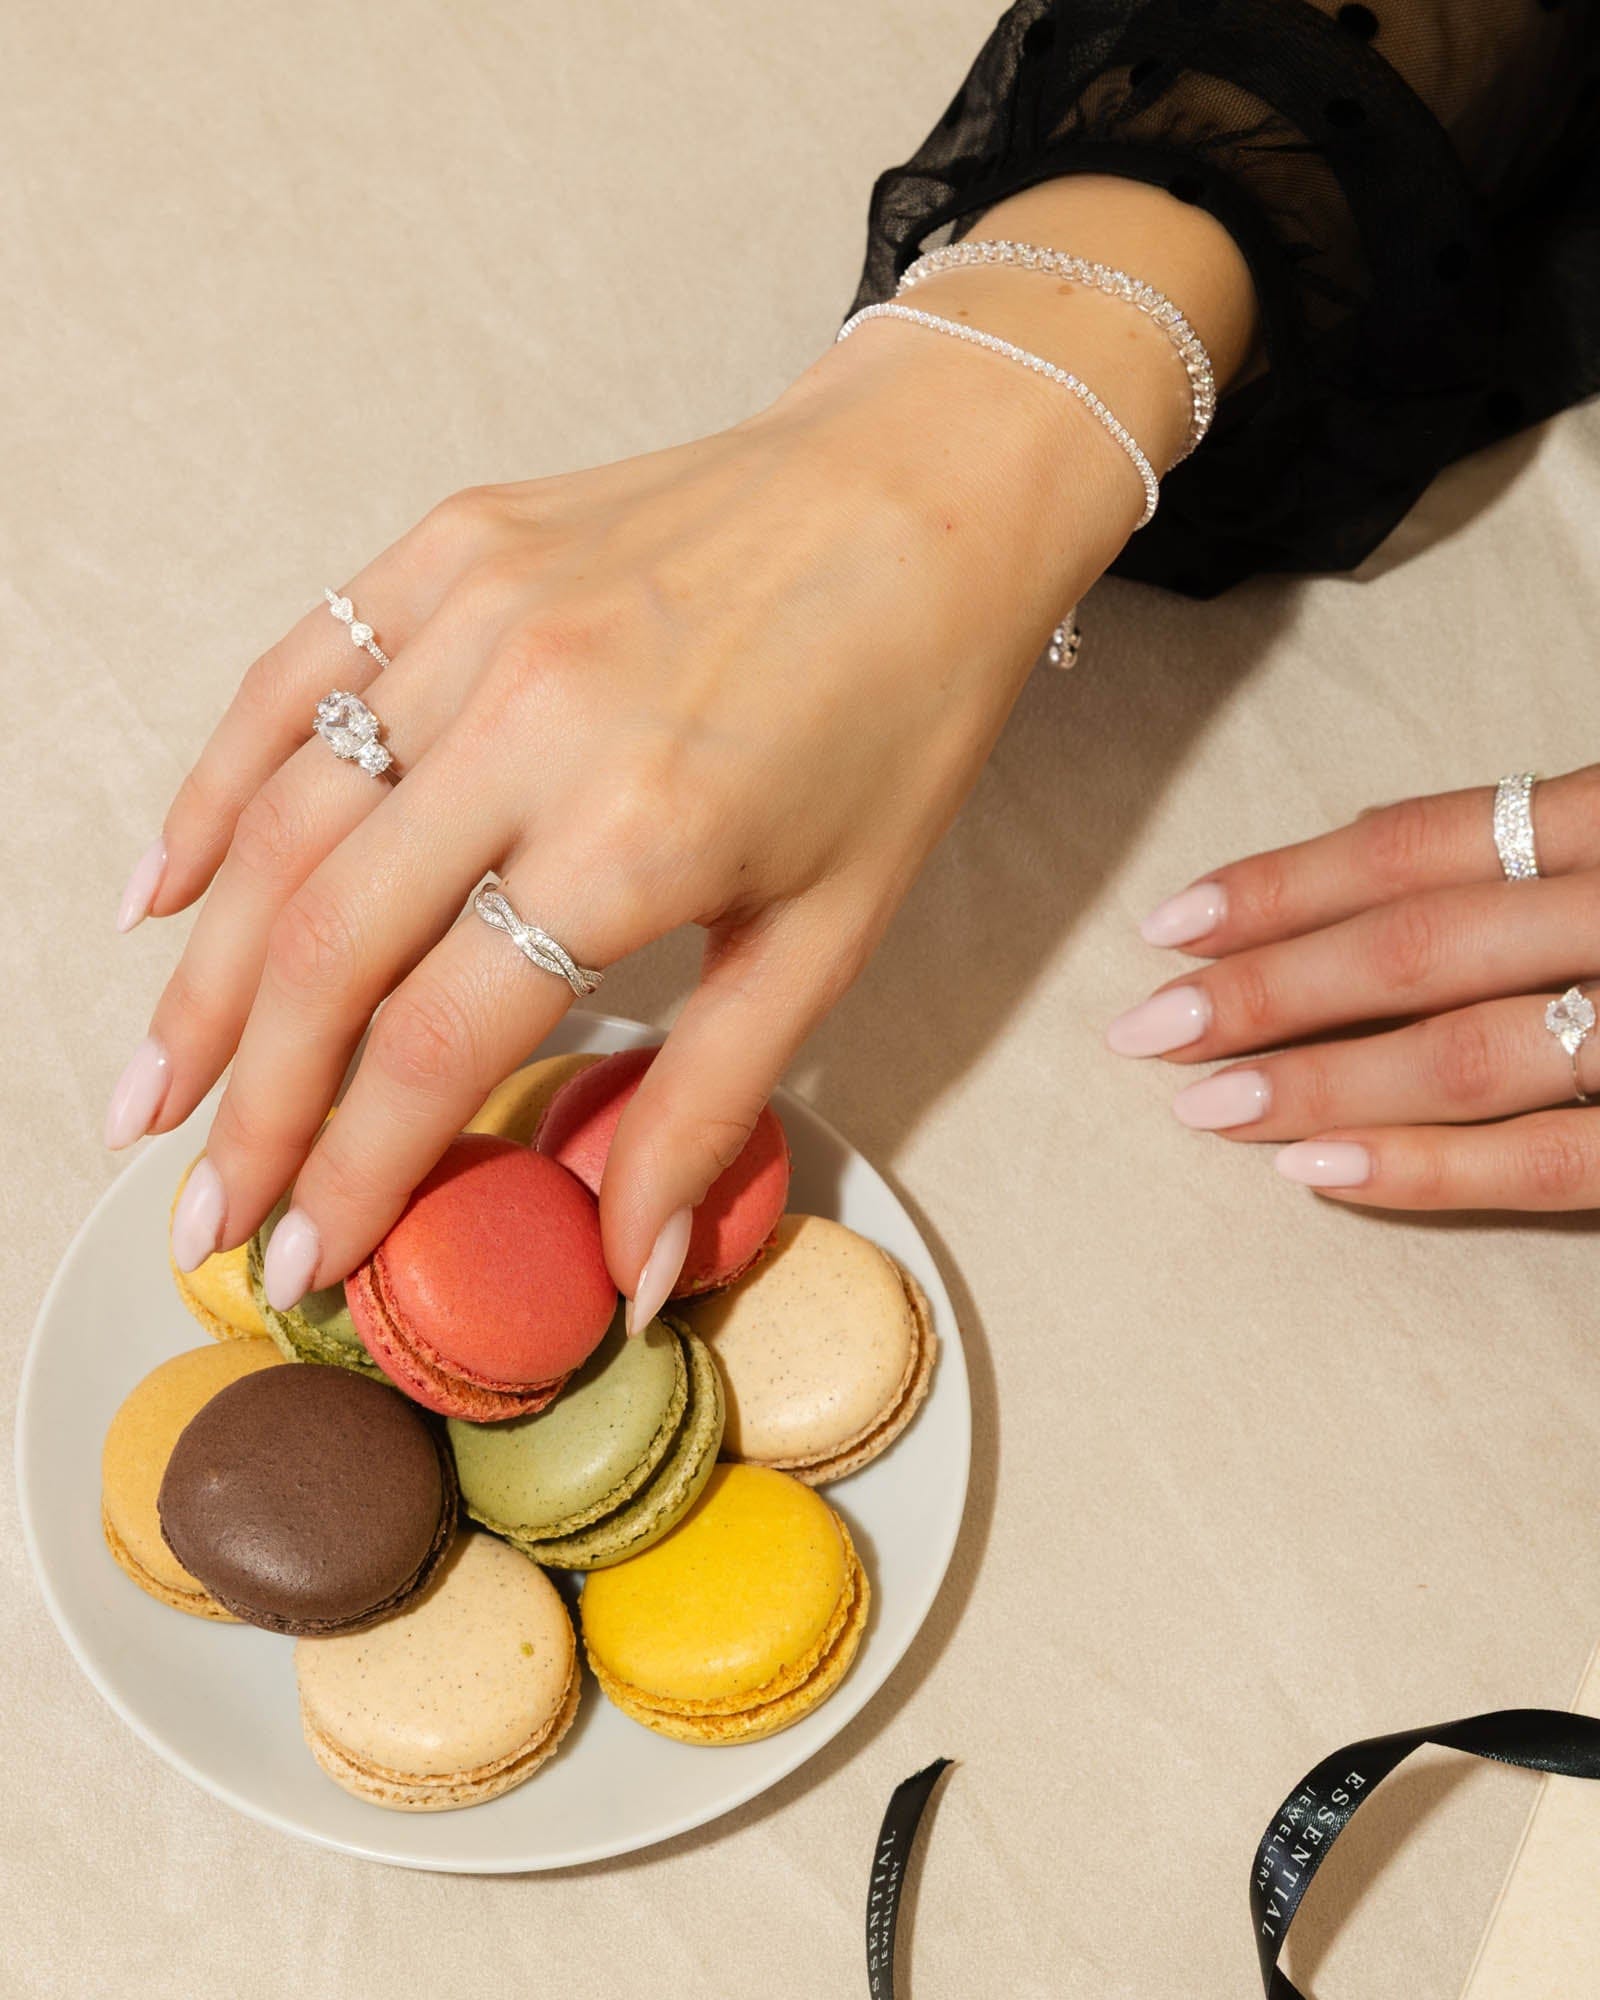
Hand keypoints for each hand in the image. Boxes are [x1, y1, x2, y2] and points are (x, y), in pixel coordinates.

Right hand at [108, 318, 1133, 1315]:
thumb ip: (708, 1108)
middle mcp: (537, 722)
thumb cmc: (898, 717)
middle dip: (252, 1105)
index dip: (356, 1168)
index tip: (306, 1259)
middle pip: (331, 947)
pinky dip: (216, 788)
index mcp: (642, 834)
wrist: (928, 492)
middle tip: (206, 1210)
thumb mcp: (829, 934)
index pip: (442, 1039)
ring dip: (204, 975)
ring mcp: (480, 619)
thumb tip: (627, 1274)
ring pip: (288, 822)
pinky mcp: (455, 549)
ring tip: (154, 1090)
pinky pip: (295, 677)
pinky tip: (163, 889)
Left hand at [1109, 768, 1599, 1210]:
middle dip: (1264, 990)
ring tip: (1206, 1108)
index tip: (1168, 925)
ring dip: (1318, 1083)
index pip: (1415, 847)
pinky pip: (1544, 1160)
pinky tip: (1316, 1169)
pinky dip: (1426, 1167)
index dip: (1280, 888)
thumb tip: (1363, 849)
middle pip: (1413, 947)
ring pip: (1462, 1055)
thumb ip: (1525, 857)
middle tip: (1147, 1029)